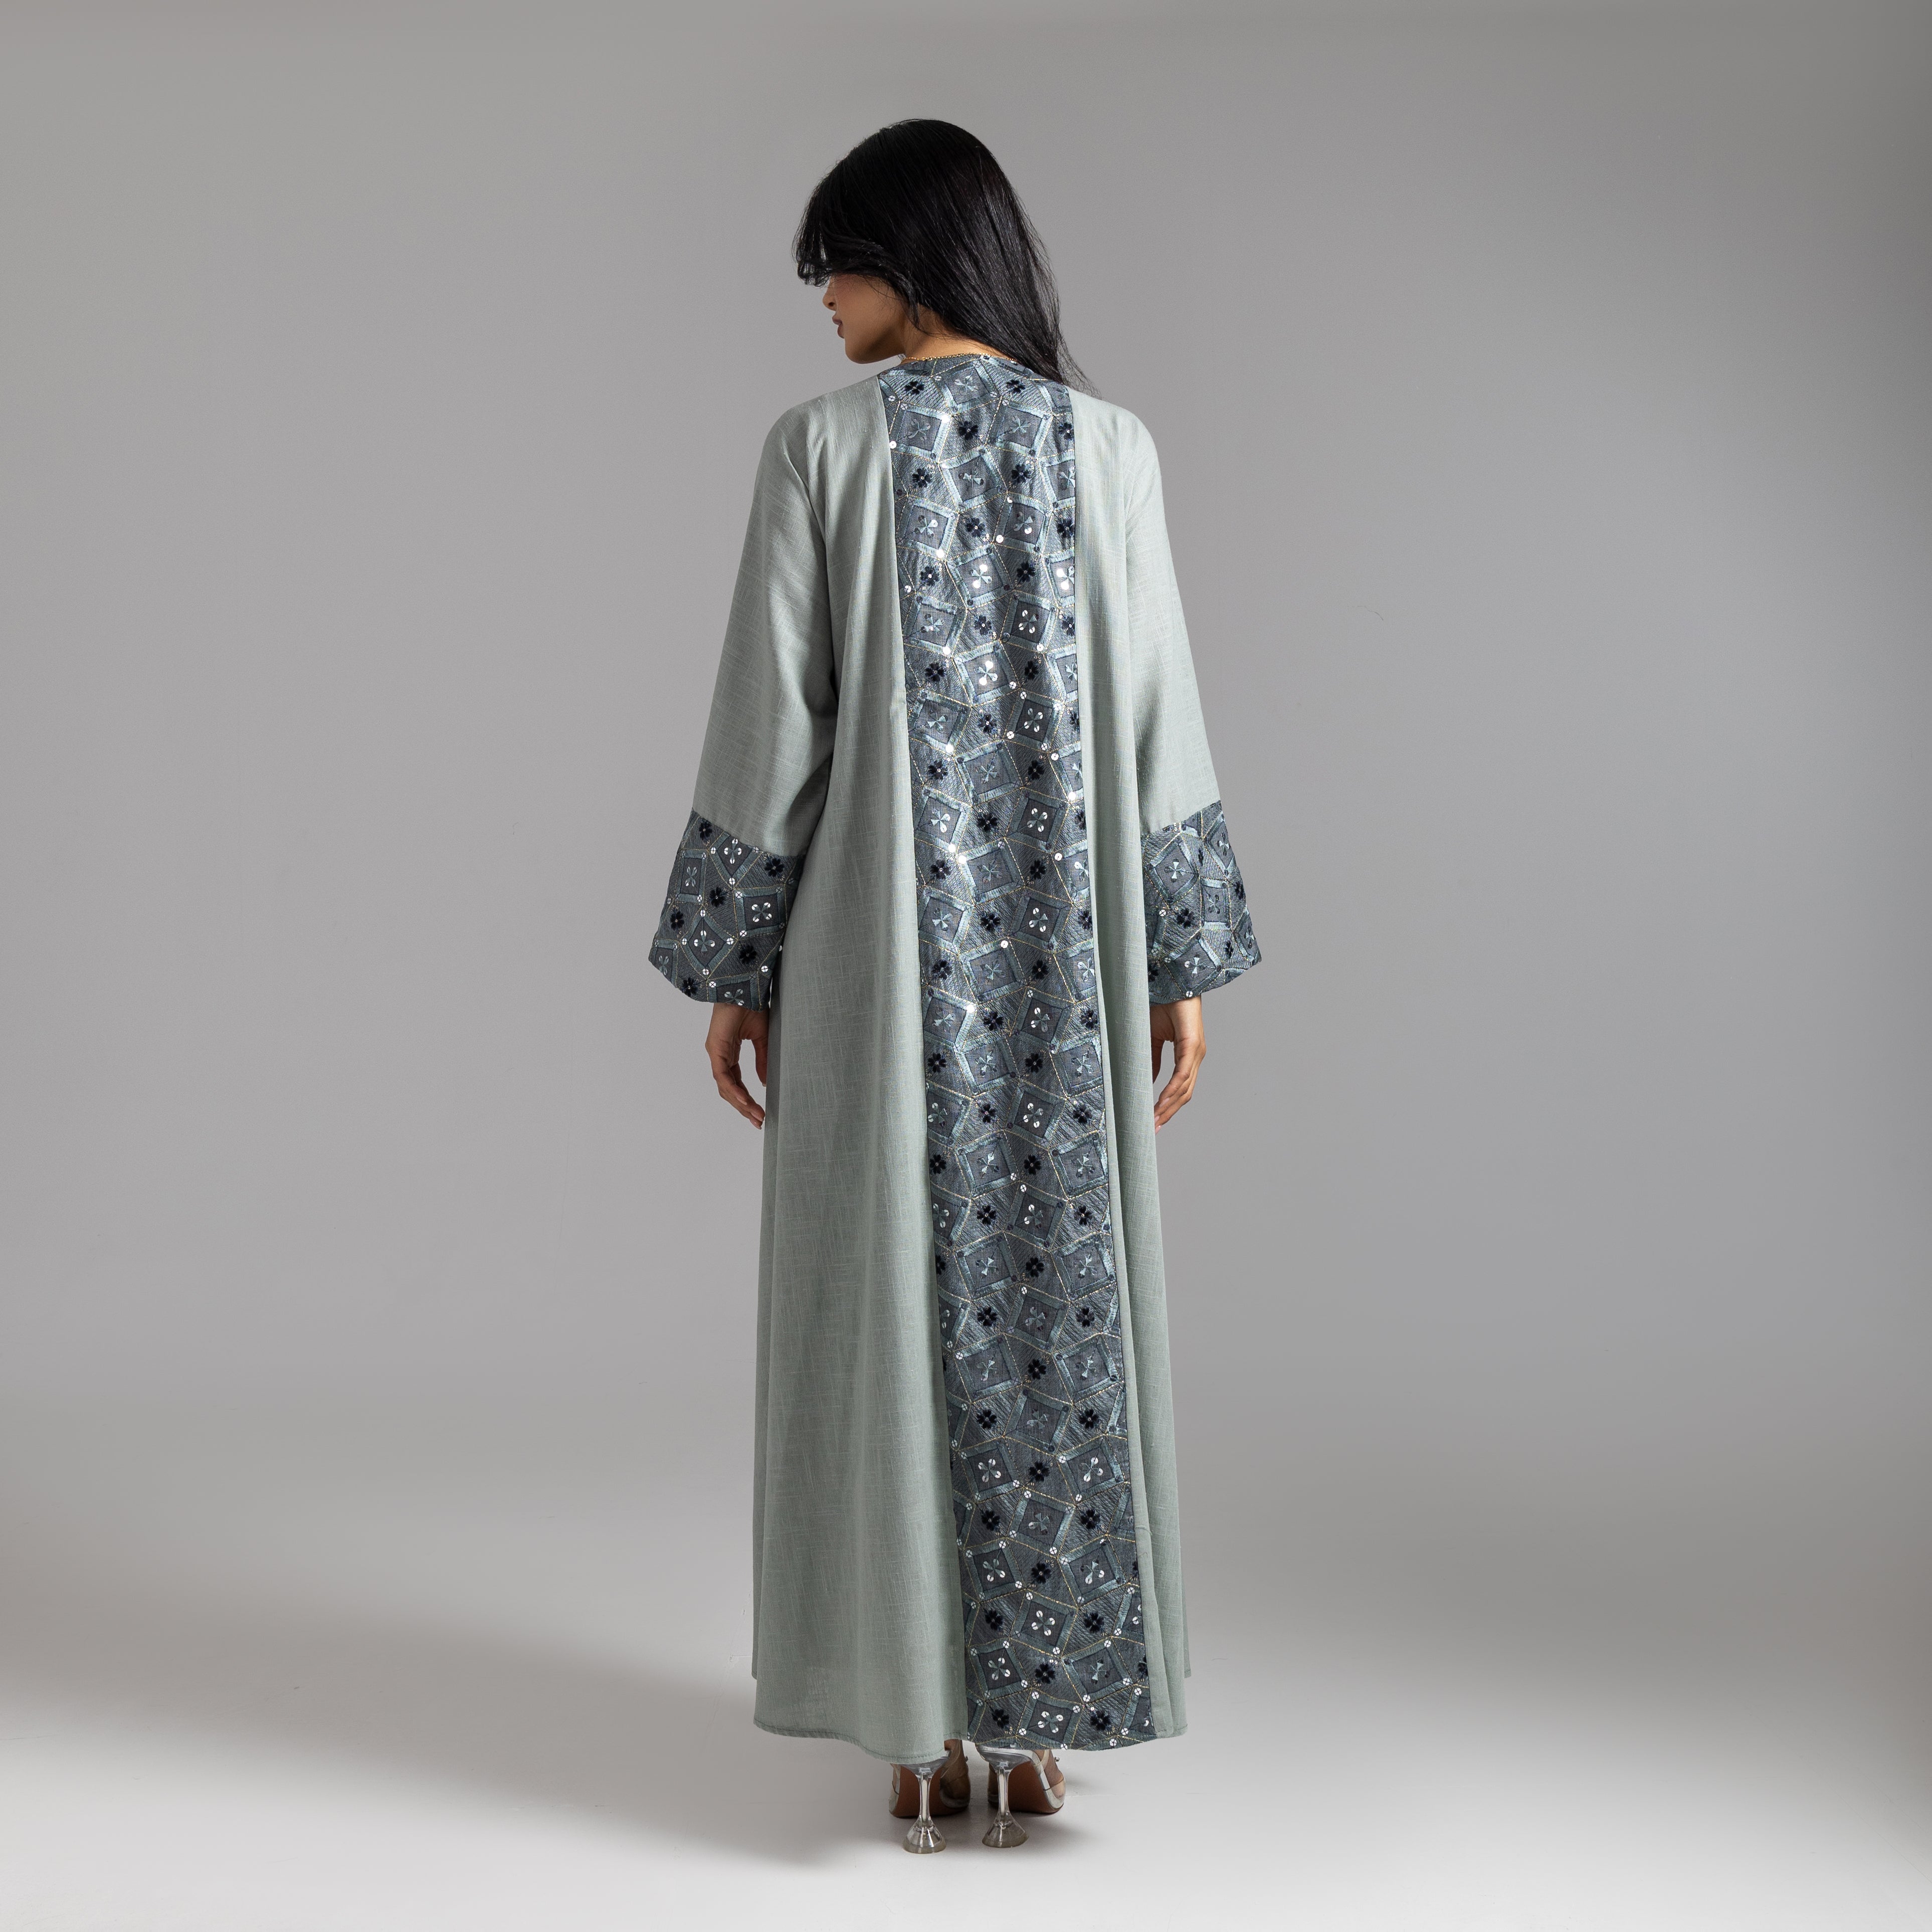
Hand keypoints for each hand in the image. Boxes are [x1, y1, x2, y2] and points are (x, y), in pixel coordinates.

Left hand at [706, 1003, 769, 1126]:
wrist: (745, 987)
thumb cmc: (752, 1006)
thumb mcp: (762, 1038)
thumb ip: (762, 1061)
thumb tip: (764, 1084)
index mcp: (729, 1053)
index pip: (735, 1082)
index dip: (746, 1099)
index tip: (760, 1113)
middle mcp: (719, 1056)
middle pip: (729, 1090)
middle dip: (744, 1107)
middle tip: (758, 1122)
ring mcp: (716, 1054)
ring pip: (725, 1087)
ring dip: (741, 1103)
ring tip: (756, 1115)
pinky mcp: (715, 1049)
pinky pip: (723, 1077)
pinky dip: (734, 1090)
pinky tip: (746, 1101)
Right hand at [1149, 997, 1203, 1129]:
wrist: (1173, 982)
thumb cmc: (1163, 1005)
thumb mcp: (1152, 1037)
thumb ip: (1152, 1059)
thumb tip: (1148, 1081)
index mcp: (1188, 1056)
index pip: (1180, 1089)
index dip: (1168, 1106)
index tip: (1154, 1121)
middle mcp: (1195, 1057)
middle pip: (1185, 1094)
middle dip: (1168, 1113)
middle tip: (1152, 1129)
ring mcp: (1196, 1052)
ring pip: (1185, 1088)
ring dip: (1169, 1106)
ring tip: (1154, 1120)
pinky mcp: (1192, 1045)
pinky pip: (1182, 1074)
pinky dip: (1172, 1089)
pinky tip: (1161, 1101)